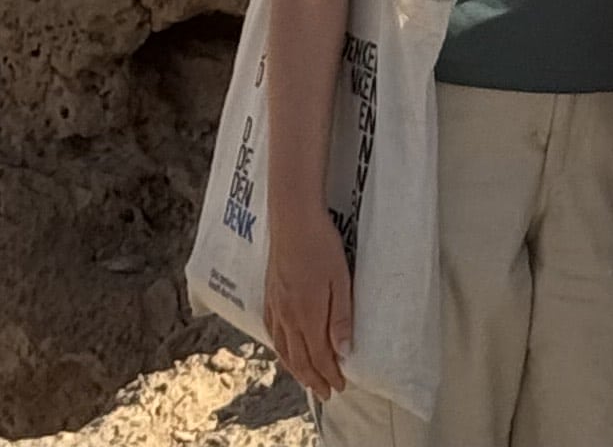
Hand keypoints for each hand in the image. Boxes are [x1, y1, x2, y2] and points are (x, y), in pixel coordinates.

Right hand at [262, 199, 352, 401]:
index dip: (329, 375)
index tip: (340, 387)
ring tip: (308, 380)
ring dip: (296, 370)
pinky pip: (272, 334)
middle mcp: (288, 318)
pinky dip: (280, 350)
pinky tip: (285, 351)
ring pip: (284, 350)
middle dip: (314, 379)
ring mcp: (275, 308)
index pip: (319, 357)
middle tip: (327, 392)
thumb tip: (344, 353)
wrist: (293, 220)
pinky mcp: (269, 296)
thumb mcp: (341, 280)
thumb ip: (341, 318)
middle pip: (300, 360)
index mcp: (307, 316)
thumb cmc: (321, 246)